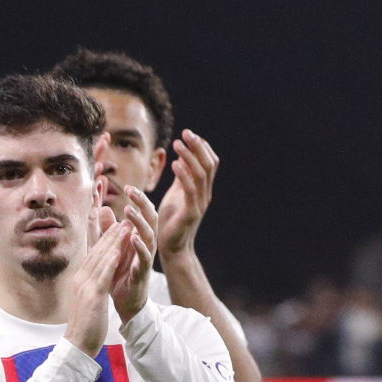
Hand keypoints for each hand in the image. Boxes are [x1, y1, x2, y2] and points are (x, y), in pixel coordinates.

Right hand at [66, 218, 138, 355]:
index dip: (105, 239)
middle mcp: (80, 279)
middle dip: (110, 235)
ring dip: (113, 242)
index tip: (116, 227)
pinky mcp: (93, 297)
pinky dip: (111, 262)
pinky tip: (119, 251)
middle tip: (123, 220)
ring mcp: (85, 287)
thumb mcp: (87, 300)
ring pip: (100, 259)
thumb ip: (91, 286)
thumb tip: (95, 278)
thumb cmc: (85, 325)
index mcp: (80, 279)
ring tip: (125, 228)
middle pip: (97, 252)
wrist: (78, 344)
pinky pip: (103, 276)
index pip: (93, 254)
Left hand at [100, 176, 160, 320]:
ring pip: (149, 235)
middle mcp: (146, 244)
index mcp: (140, 236)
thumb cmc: (120, 273)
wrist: (125, 302)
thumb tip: (104, 208)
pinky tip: (133, 237)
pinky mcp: (143, 272)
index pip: (143, 212)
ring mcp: (146, 258)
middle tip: (132, 190)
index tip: (127, 185)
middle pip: (150, 218)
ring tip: (129, 210)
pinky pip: (145, 257)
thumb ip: (107, 229)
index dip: (138, 199)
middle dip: (142, 203)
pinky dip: (139, 247)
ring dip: (139, 222)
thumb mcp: (111, 247)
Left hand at [158, 129, 220, 260]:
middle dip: (198, 146)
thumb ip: (182, 178)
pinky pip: (190, 190)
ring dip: (189, 156)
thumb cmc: (171, 221)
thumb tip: (182, 157)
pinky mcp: (190, 213)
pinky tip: (174, 163)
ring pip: (200, 174)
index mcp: (203, 189)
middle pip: (208, 165)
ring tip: (177, 143)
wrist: (172, 248)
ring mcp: (199, 204)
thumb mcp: (176, 194)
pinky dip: (184, 174)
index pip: (210, 163)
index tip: (189, 134)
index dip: (202, 147)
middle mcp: (205, 195)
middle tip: (186, 132)